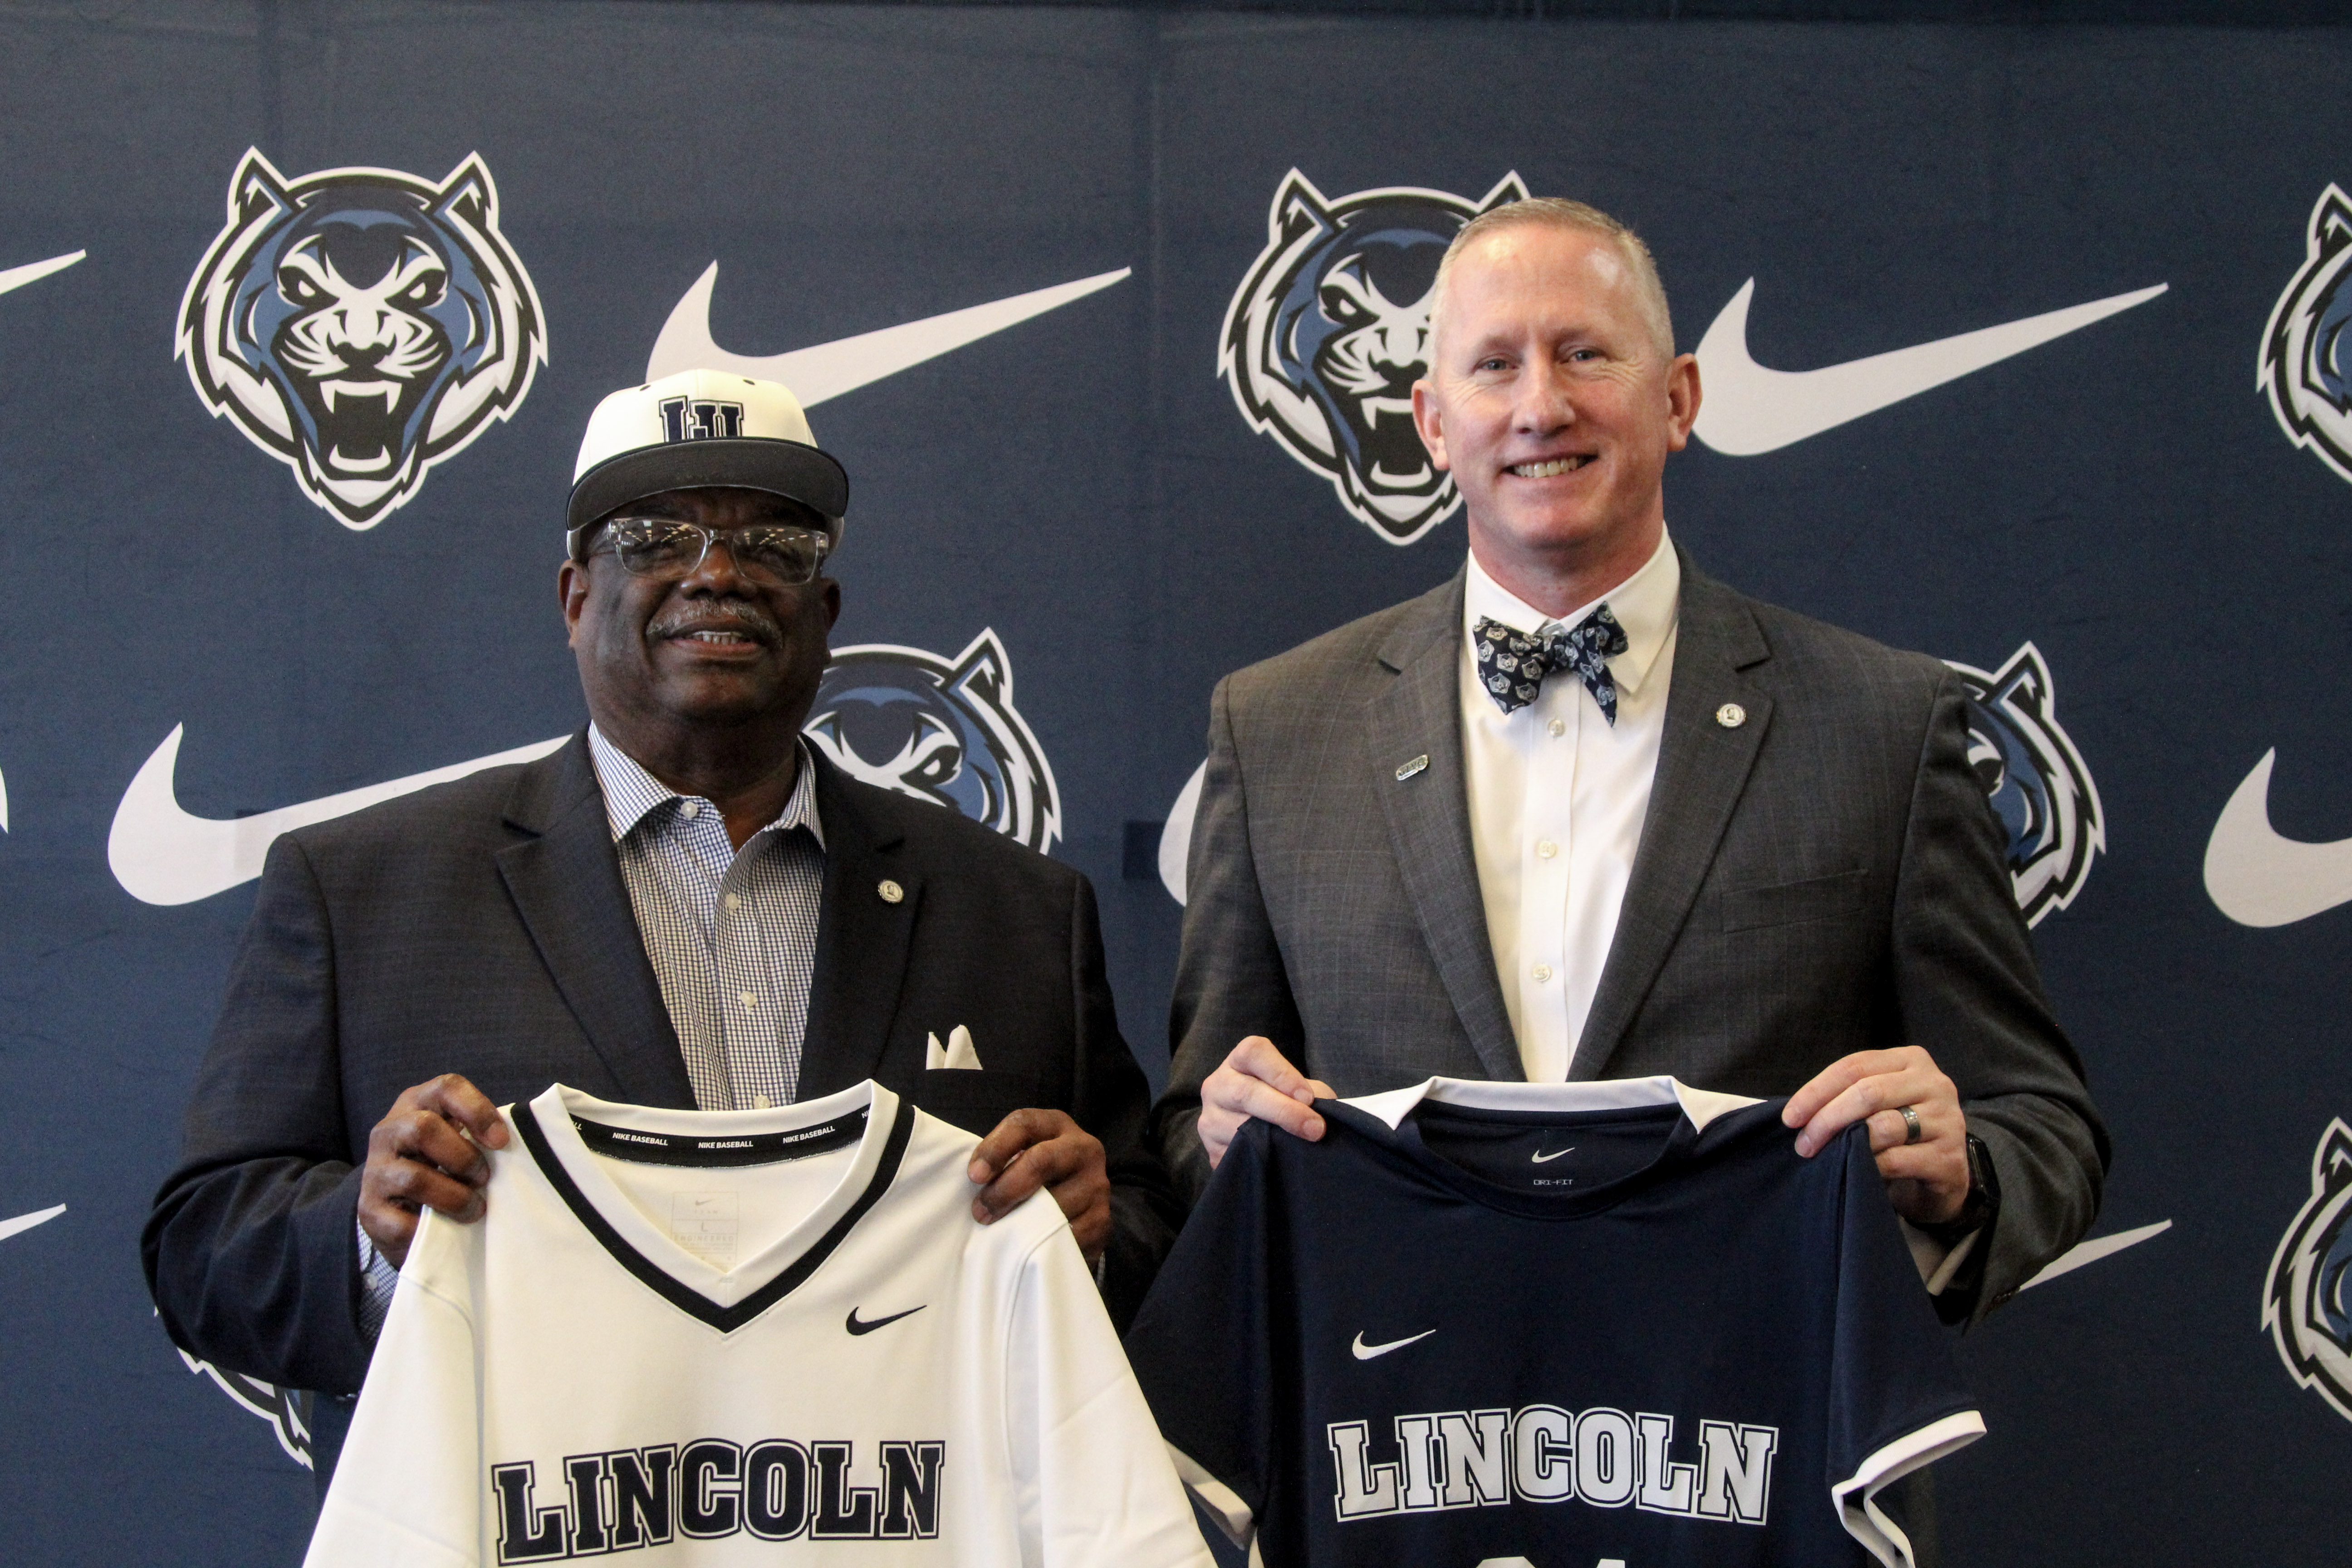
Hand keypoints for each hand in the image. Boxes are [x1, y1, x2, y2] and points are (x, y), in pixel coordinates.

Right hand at [359, 1074, 509, 1266]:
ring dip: (454, 1197)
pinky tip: (444, 1228)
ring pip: (414, 1177)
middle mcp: (388, 1131)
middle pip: (423, 1127)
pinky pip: (402, 1221)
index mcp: (416, 1104)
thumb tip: (515, 1144)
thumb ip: (479, 1136)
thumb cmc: (443, 1168)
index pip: (446, 1088)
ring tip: (473, 1209)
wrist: (399, 1210)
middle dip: (464, 1157)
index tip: (501, 1141)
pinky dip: (431, 1227)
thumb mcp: (458, 1142)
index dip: (477, 1110)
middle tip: (484, 1178)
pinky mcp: (369, 1210)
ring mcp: (374, 1171)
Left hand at [968, 1109, 1109, 1263]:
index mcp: (1057, 1125)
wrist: (1080, 1203)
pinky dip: (1042, 1242)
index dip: (995, 1148)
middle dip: (1005, 1189)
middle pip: (1041, 1161)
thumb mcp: (1021, 1155)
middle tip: (980, 1212)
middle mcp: (1083, 1148)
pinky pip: (1067, 1234)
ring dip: (1020, 1222)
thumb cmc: (1036, 1176)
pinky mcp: (1102, 1221)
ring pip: (1054, 1203)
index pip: (1024, 1124)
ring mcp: (1097, 1185)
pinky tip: (1026, 1246)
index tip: (974, 1176)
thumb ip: (1002, 1160)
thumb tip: (976, 1181)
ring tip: (998, 1232)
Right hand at [1197, 1036, 1333, 1168]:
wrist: (1252, 1128)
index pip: (1253, 1053)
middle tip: (1314, 1128)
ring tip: (1299, 1145)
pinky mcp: (1211, 1148)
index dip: (1282, 1073)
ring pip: (1237, 1128)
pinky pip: (1235, 1154)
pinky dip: (1261, 1157)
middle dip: (1284, 1111)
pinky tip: (1278, 1159)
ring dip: (1274, 1139)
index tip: (1307, 1097)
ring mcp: (1210, 1117)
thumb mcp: (1297, 1089)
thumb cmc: (1281, 1100)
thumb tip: (1322, 1114)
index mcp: (1239, 1061)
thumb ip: (1311, 1094)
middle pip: (1244, 1092)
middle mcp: (1218, 1085)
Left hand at [1783, 1047, 1970, 1225]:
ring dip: (1846, 1144)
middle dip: (1827, 1118)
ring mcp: (1946, 1119)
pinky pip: (1897, 1159)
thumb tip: (1797, 1112)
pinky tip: (1857, 1171)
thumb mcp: (1879, 1103)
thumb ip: (1848, 1096)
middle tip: (1804, 1144)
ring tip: (1827, 1158)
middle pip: (1867, 1092)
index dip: (1816, 1091)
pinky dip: (1869, 1166)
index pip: (1854, 1066)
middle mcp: (1934, 1083)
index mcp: (1910, 1060)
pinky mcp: (1948, 1157)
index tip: (1790, 1117)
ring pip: (1883, 1126)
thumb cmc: (1901, 1132)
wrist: (1945, 1173)